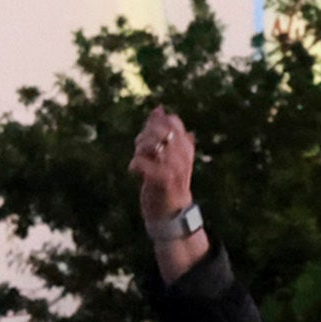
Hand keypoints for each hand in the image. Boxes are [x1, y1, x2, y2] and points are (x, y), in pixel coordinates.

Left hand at [130, 105, 196, 224]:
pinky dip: (134, 165)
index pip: (172, 121)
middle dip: (144, 136)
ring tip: (139, 161)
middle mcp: (182, 155)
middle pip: (160, 129)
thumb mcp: (167, 154)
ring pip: (150, 143)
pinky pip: (141, 163)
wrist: (172, 213)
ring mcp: (174, 167)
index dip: (155, 124)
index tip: (149, 137)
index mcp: (186, 147)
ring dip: (139, 150)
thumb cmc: (166, 182)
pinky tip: (135, 173)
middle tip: (141, 150)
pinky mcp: (161, 180)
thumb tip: (158, 108)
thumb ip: (163, 132)